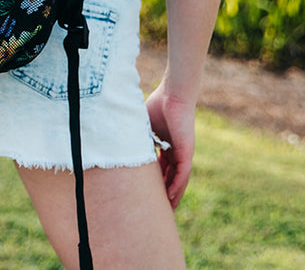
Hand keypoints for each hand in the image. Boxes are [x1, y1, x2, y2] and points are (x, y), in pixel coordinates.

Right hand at [146, 80, 196, 207]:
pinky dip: (177, 186)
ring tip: (168, 210)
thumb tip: (117, 144)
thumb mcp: (143, 126)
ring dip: (174, 194)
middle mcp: (176, 151)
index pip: (162, 167)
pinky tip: (172, 197)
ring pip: (179, 178)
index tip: (148, 193)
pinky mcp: (187, 152)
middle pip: (171, 176)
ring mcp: (182, 152)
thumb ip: (136, 138)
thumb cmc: (159, 104)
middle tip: (159, 208)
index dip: (156, 180)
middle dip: (165, 192)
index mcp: (166, 144)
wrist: (174, 94)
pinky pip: (182, 173)